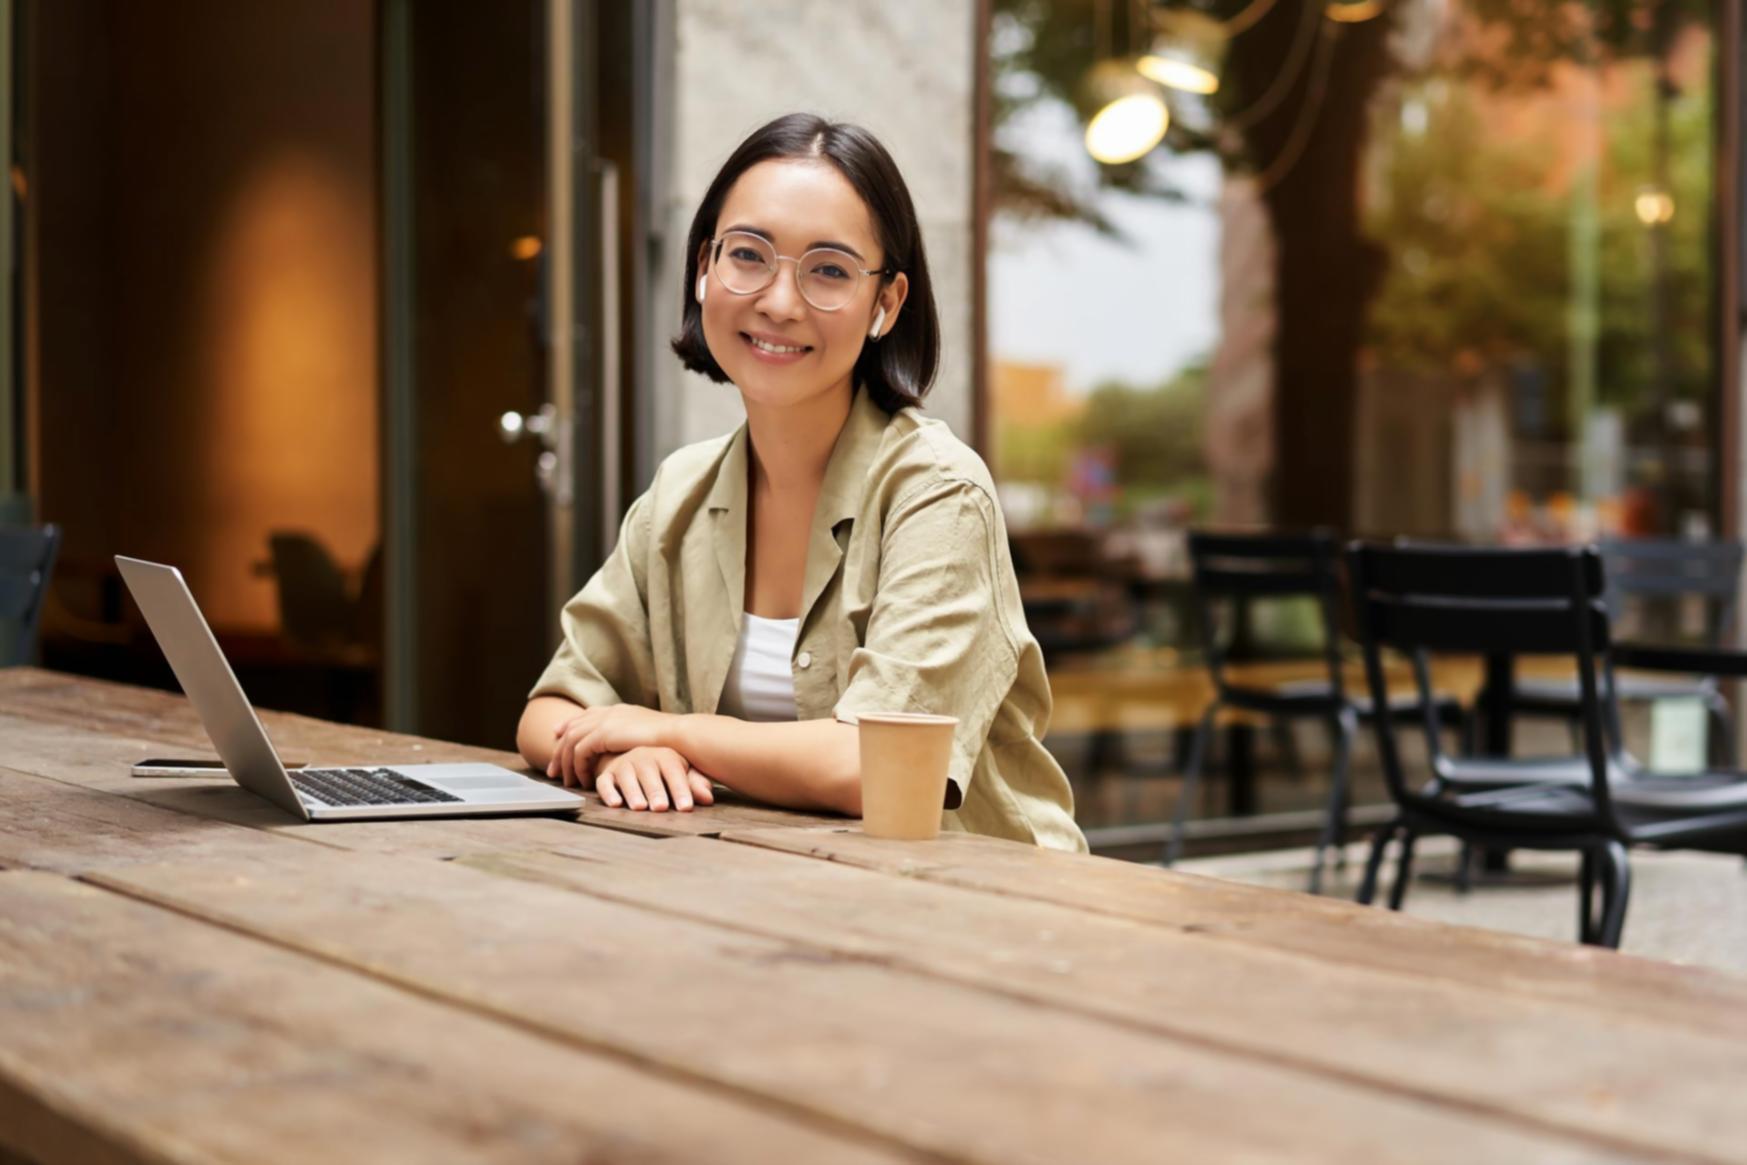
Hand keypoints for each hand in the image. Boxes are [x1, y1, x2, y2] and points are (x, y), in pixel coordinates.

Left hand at [547, 704, 676, 785]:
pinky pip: (580, 751)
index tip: (558, 734)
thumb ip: (636, 737)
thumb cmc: (672, 740)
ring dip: (565, 762)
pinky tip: (583, 780)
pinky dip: (578, 767)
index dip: (570, 724)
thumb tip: (635, 746)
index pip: (587, 715)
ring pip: (572, 741)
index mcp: (620, 710)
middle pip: (573, 727)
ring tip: (566, 781)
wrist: (677, 735)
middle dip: (559, 748)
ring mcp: (605, 721)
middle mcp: (609, 713)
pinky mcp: (603, 734)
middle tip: (553, 769)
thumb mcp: (650, 735)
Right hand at [593, 747, 713, 811]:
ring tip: (639, 807)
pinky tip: (615, 804)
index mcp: (665, 756)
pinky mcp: (606, 775)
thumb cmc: (662, 770)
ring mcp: (623, 765)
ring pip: (627, 777)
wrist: (630, 757)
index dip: (681, 789)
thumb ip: (694, 785)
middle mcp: (643, 757)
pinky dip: (608, 793)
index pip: (674, 771)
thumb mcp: (681, 774)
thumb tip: (708, 798)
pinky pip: (604, 782)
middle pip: (649, 772)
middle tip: (661, 807)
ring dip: (633, 792)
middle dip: (656, 791)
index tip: (686, 807)